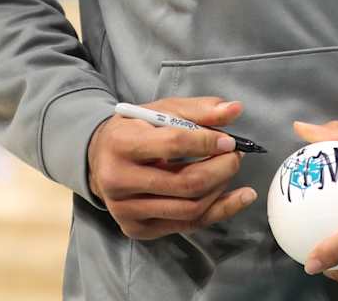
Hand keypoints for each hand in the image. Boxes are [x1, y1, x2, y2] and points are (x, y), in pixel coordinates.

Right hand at [86, 96, 256, 239]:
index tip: (230, 141)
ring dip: (220, 190)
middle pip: (185, 183)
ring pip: (189, 209)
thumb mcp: (162, 110)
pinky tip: (237, 198)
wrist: (99, 159)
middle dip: (221, 170)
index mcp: (121, 143)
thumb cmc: (136, 130)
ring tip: (229, 171)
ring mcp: (125, 210)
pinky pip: (186, 225)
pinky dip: (218, 211)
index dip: (207, 143)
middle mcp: (118, 180)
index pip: (173, 144)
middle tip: (235, 156)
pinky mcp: (136, 229)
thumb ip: (199, 110)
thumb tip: (235, 109)